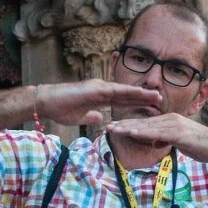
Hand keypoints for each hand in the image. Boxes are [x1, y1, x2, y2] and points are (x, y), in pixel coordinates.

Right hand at [37, 80, 162, 125]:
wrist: (46, 102)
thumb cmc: (60, 109)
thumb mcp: (81, 117)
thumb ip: (92, 116)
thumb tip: (102, 120)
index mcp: (100, 95)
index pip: (122, 98)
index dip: (136, 101)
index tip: (150, 104)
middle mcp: (102, 89)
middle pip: (127, 93)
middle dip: (144, 96)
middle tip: (161, 98)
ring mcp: (99, 87)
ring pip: (125, 90)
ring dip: (141, 93)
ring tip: (157, 96)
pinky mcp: (95, 89)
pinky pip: (115, 91)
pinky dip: (128, 92)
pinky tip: (140, 94)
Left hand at [104, 112, 207, 164]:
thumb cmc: (202, 146)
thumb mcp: (179, 143)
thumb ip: (165, 141)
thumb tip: (154, 143)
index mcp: (169, 121)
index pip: (146, 123)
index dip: (129, 125)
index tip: (114, 128)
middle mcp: (171, 119)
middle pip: (143, 122)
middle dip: (124, 125)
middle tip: (106, 127)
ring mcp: (175, 124)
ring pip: (148, 126)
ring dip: (130, 127)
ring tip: (114, 129)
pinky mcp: (179, 133)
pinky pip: (158, 132)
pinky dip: (145, 132)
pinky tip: (133, 133)